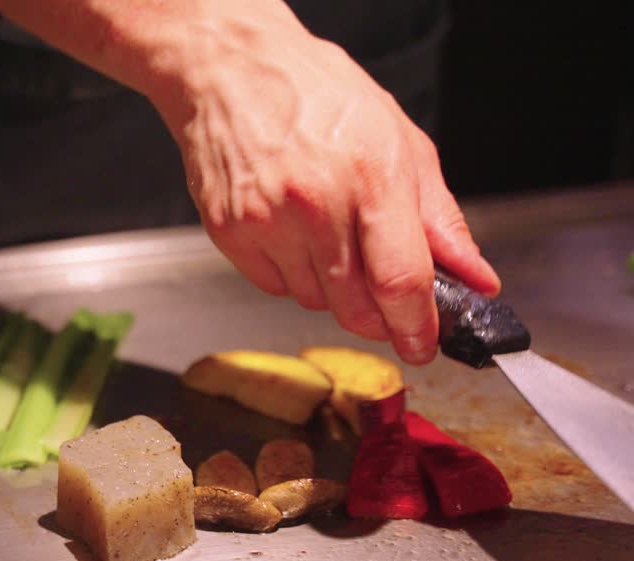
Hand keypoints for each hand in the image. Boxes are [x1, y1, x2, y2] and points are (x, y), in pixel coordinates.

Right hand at [139, 2, 500, 363]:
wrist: (231, 71)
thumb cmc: (317, 95)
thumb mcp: (401, 141)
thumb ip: (440, 219)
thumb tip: (475, 278)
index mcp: (371, 176)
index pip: (401, 281)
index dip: (417, 327)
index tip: (424, 344)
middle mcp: (316, 204)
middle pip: (356, 307)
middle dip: (378, 316)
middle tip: (383, 296)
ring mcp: (266, 222)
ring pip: (314, 302)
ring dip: (332, 289)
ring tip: (328, 235)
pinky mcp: (230, 234)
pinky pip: (274, 287)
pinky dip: (291, 274)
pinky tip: (292, 232)